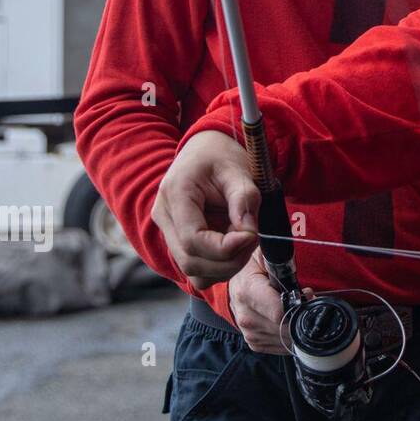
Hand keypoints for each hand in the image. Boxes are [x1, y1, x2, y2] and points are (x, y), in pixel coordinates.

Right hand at [152, 130, 259, 287]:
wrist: (205, 150)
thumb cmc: (221, 156)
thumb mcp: (238, 169)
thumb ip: (245, 198)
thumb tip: (249, 232)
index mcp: (175, 194)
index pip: (193, 240)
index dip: (226, 248)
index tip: (253, 236)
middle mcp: (164, 217)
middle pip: (191, 261)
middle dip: (229, 260)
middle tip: (254, 238)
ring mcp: (168, 231)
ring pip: (193, 271)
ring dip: (225, 266)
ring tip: (245, 239)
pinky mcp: (178, 242)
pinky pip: (196, 269)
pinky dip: (219, 267)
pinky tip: (235, 246)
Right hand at [227, 251, 310, 354]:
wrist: (237, 283)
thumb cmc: (254, 266)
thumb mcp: (265, 254)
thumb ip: (279, 257)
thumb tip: (291, 258)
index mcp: (248, 292)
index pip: (279, 312)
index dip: (300, 305)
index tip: (309, 294)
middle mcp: (246, 316)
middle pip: (285, 327)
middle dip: (302, 315)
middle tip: (307, 300)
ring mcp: (249, 332)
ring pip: (285, 339)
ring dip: (297, 326)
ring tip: (297, 308)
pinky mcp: (254, 342)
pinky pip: (280, 346)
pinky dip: (290, 335)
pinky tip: (291, 320)